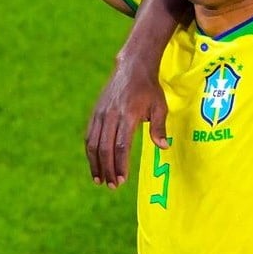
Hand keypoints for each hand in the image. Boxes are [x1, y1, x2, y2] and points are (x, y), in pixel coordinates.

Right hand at [85, 57, 169, 187]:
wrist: (132, 67)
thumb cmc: (149, 89)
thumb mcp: (160, 106)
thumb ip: (159, 128)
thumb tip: (163, 147)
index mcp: (128, 114)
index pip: (122, 145)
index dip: (120, 165)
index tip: (122, 180)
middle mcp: (111, 114)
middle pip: (105, 148)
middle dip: (107, 169)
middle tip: (112, 186)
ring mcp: (101, 113)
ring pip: (93, 143)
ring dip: (95, 164)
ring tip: (99, 180)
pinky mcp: (95, 112)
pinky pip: (89, 135)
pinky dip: (90, 152)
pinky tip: (94, 164)